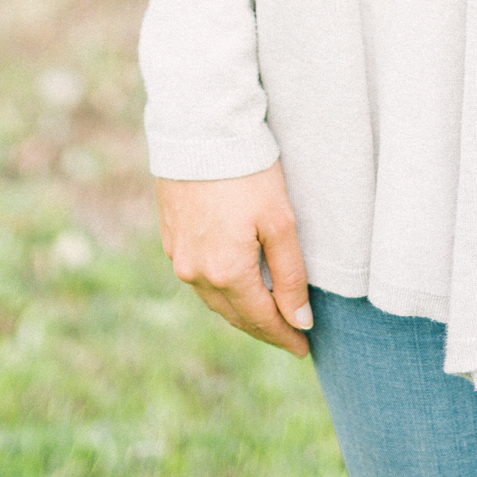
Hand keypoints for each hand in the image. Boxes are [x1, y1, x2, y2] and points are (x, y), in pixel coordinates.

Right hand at [156, 167, 313, 357]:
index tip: (305, 348)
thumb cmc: (248, 171)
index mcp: (225, 272)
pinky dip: (221, 286)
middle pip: (235, 315)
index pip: (261, 320)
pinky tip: (235, 282)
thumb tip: (300, 322)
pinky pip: (198, 276)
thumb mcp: (280, 222)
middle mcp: (196, 273)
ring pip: (215, 298)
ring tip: (267, 313)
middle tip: (290, 336)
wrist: (201, 128)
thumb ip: (290, 276)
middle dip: (264, 328)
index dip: (285, 336)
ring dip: (241, 309)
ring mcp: (179, 256)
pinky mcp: (171, 237)